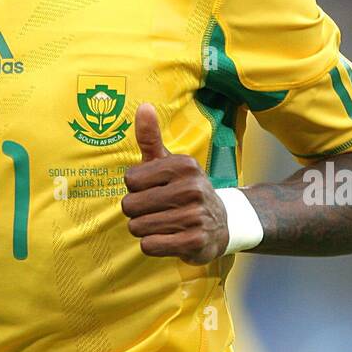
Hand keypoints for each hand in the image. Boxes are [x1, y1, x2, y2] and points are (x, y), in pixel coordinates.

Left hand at [121, 103, 229, 264]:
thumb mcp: (168, 162)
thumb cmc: (183, 189)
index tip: (152, 189)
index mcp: (184, 165)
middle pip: (131, 205)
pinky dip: (152, 244)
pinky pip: (150, 245)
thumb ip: (150, 137)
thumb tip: (143, 106)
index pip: (130, 179)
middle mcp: (192, 188)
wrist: (221, 223)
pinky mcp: (195, 242)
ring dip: (143, 229)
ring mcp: (196, 216)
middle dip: (136, 212)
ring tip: (162, 224)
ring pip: (138, 227)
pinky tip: (168, 237)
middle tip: (155, 210)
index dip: (135, 188)